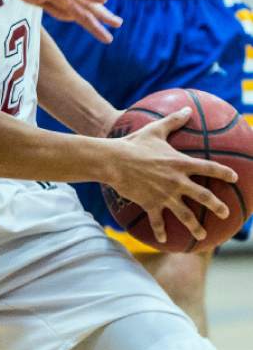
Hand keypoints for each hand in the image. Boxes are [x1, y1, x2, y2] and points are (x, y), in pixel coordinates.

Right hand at [109, 107, 237, 243]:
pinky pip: (158, 221)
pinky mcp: (150, 204)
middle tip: (226, 213)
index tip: (234, 178)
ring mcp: (164, 195)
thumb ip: (174, 121)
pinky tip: (164, 240)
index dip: (223, 172)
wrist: (114, 161)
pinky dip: (161, 231)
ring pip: (185, 214)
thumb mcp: (155, 129)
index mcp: (179, 163)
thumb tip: (187, 108)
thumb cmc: (134, 143)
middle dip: (217, 206)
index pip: (208, 168)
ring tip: (203, 235)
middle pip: (203, 196)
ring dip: (195, 226)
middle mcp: (176, 181)